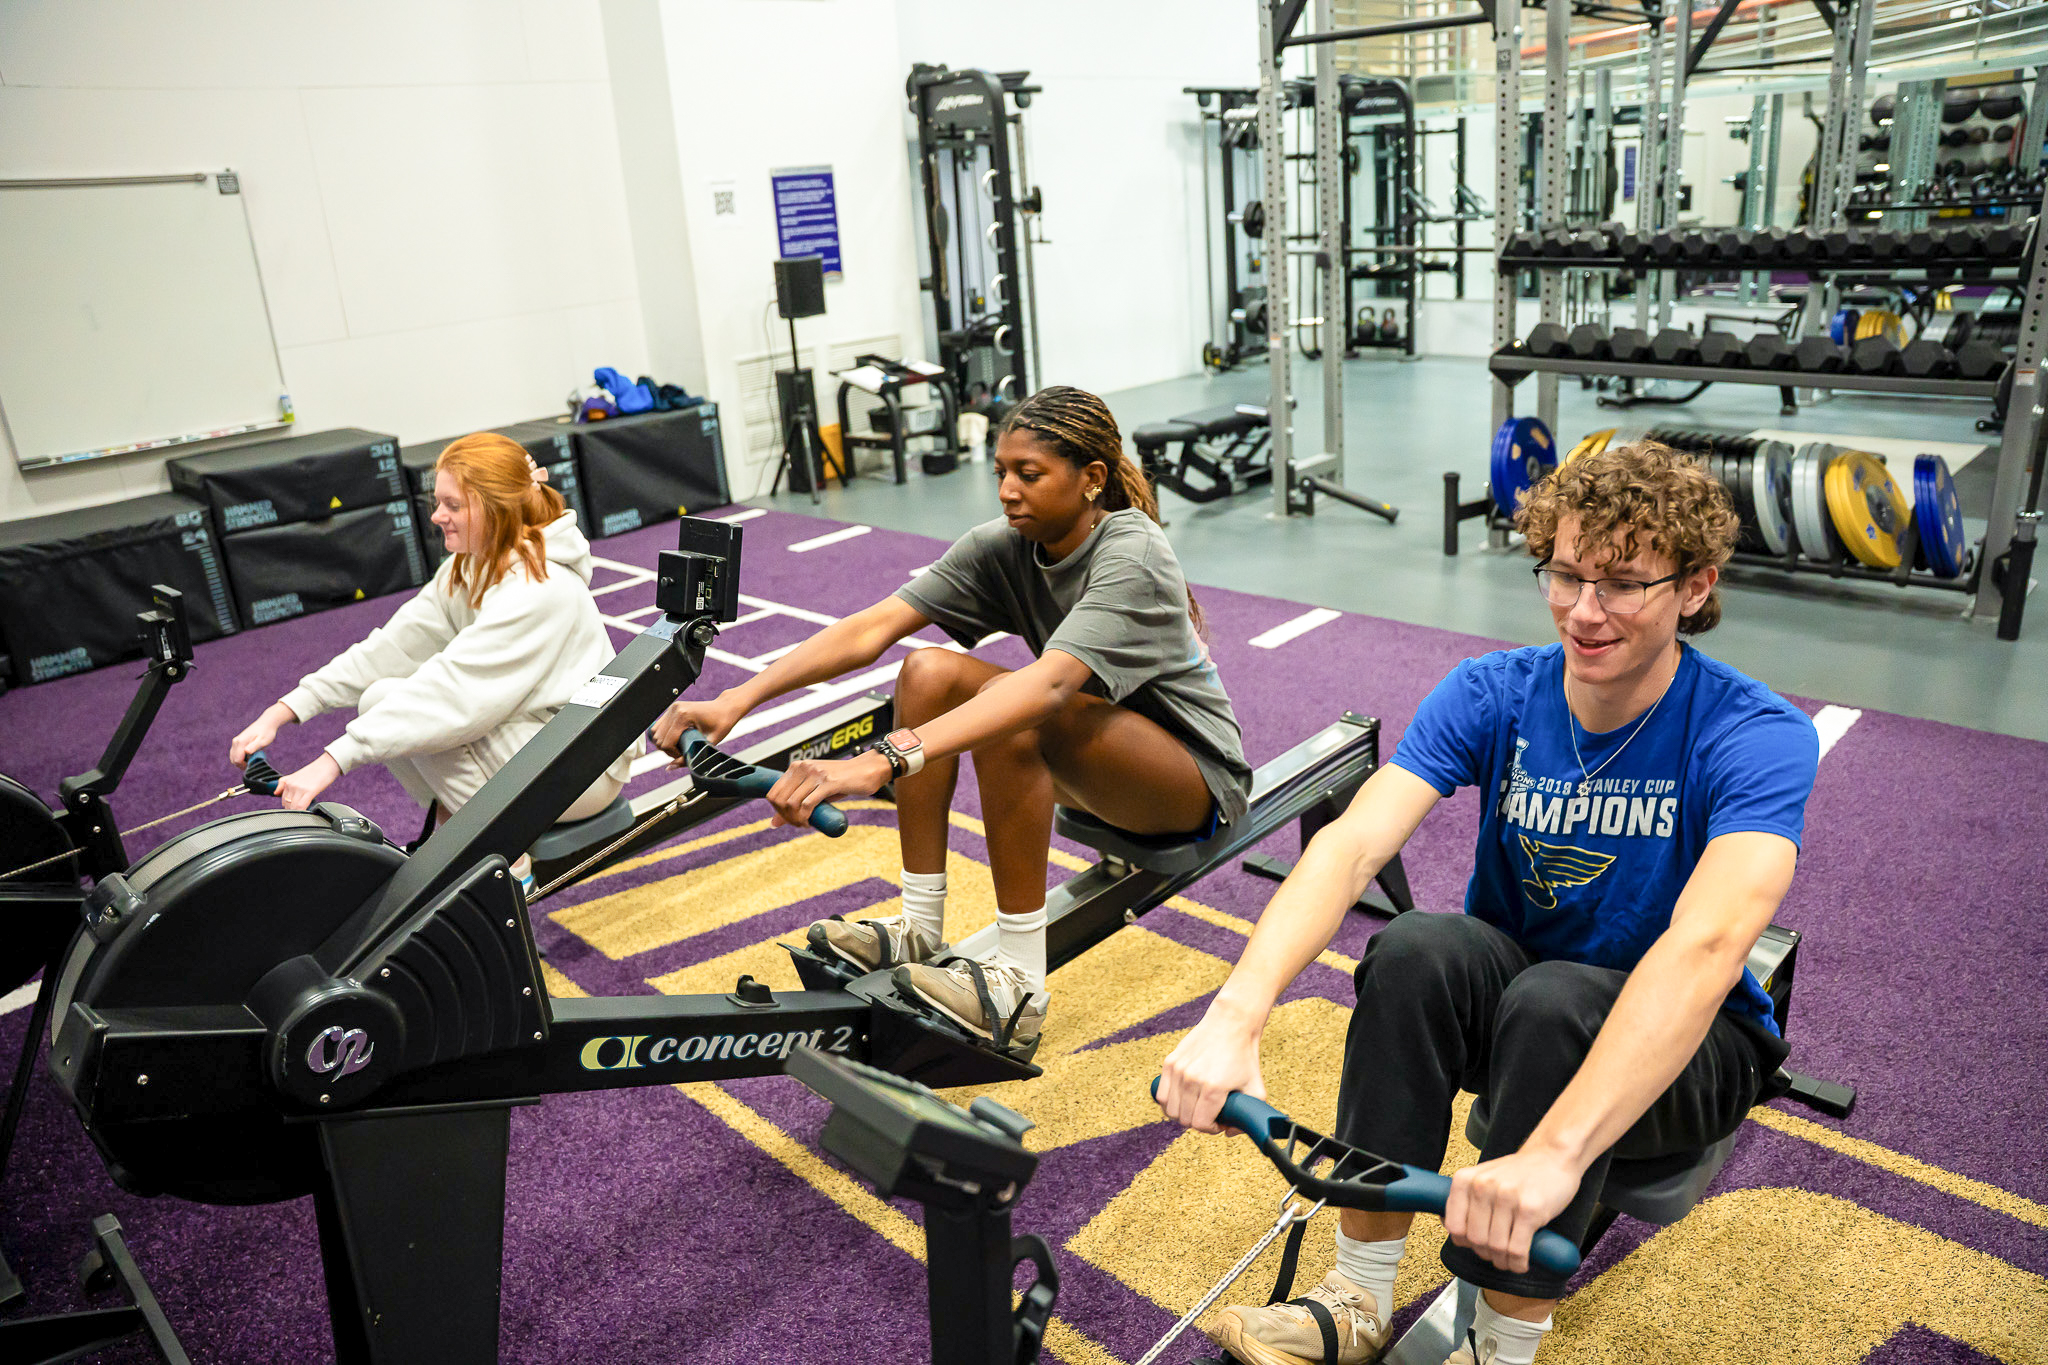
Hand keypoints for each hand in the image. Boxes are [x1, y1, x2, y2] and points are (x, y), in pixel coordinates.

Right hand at [230, 701, 297, 766]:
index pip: (237, 760)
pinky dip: (241, 757)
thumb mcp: (262, 741)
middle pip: (233, 760)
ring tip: (252, 759)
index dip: (244, 766)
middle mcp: (235, 742)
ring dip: (241, 761)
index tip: (253, 765)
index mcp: (240, 743)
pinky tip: (250, 755)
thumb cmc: (266, 732)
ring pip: (233, 757)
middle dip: (242, 764)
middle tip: (253, 763)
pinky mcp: (238, 741)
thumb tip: (246, 752)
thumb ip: (254, 746)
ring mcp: (236, 741)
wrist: (267, 723)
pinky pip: (236, 753)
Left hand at [276, 753, 341, 810]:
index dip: (288, 806)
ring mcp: (299, 788)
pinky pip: (300, 806)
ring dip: (297, 812)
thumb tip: (276, 793)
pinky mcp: (309, 791)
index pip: (282, 799)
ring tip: (304, 811)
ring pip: (292, 807)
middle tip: (301, 810)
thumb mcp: (296, 775)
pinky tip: (306, 813)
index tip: (294, 809)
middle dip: (292, 810)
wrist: (328, 764)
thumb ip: (284, 784)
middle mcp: (291, 784)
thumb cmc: (316, 770)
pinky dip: (302, 812)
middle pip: (287, 804)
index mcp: (288, 781)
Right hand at [653, 691, 747, 757]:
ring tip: (678, 746)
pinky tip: (676, 740)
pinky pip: (659, 726)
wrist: (726, 707)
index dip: (673, 754)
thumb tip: (670, 767)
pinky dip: (664, 736)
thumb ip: (689, 756)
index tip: (684, 755)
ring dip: (664, 743)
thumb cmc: (722, 723)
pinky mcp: (672, 709)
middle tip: (682, 752)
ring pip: (655, 732)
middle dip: (668, 750)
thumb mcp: (708, 743)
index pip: (666, 742)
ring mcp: (672, 708)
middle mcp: (675, 710)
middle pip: (658, 738)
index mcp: (683, 716)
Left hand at [764, 752, 889, 827]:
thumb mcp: (816, 789)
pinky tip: (810, 823)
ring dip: (795, 820)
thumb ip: (796, 802)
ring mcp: (815, 774)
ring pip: (792, 803)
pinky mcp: (828, 783)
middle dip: (785, 817)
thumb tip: (774, 823)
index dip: (777, 811)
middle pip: (780, 800)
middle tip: (798, 824)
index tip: (788, 819)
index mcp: (797, 767)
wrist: (868, 769)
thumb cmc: (843, 780)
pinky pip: (808, 804)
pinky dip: (805, 818)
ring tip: (804, 824)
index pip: (773, 792)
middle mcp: (803, 767)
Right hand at [1155, 1003, 1266, 1133]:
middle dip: (1198, 1122)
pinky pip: (1161, 1094)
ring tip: (1196, 1107)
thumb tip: (1230, 1132)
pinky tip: (1183, 1099)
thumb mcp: (1256, 1087)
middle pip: (1184, 1119)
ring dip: (1183, 1114)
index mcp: (1213, 1088)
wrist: (1231, 1024)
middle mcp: (1192, 1080)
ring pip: (1170, 1109)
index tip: (1218, 1123)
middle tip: (1210, 1114)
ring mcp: (1178, 1070)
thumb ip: (1250, 1115)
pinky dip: (1170, 1102)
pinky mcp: (1170, 1062)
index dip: (1211, 1129)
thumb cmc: (1244, 1057)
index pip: (1200, 1124)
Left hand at [1442, 1146, 1584, 1275]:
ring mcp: (1506, 1197)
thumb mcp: (1484, 1178)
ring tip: (1511, 1260)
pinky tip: (1521, 1263)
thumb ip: (1467, 1201)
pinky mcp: (1530, 1209)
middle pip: (1475, 1240)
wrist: (1553, 1156)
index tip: (1477, 1245)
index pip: (1454, 1226)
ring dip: (1504, 1262)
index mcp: (1465, 1180)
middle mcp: (1482, 1186)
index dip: (1465, 1243)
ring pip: (1496, 1247)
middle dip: (1487, 1254)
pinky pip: (1517, 1249)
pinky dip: (1518, 1264)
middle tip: (1498, 1255)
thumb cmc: (1518, 1173)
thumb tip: (1454, 1233)